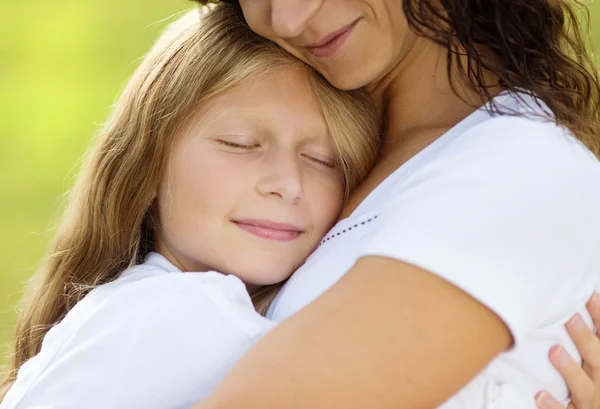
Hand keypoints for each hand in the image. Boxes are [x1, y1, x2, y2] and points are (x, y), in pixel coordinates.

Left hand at [535, 291, 599, 408]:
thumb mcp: (593, 362)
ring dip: (570, 369)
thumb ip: (588, 341)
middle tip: (571, 319)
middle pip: (597, 359)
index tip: (590, 295)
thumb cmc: (590, 387)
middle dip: (585, 339)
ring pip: (582, 386)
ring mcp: (590, 402)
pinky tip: (540, 395)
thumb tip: (570, 311)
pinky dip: (553, 405)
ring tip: (555, 351)